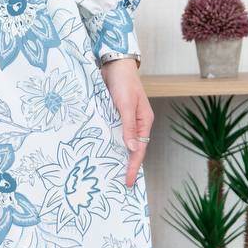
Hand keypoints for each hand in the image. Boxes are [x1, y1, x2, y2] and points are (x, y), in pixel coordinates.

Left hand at [101, 58, 153, 187]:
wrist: (115, 64)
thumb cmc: (123, 82)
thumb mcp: (126, 105)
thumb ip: (128, 126)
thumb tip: (132, 147)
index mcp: (144, 122)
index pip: (139, 150)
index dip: (133, 167)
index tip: (128, 182)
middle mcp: (137, 123)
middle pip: (133, 149)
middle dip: (128, 166)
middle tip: (121, 183)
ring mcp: (126, 120)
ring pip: (124, 142)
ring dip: (119, 156)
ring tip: (112, 173)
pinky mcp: (115, 115)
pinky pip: (114, 133)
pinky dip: (111, 143)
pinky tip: (103, 151)